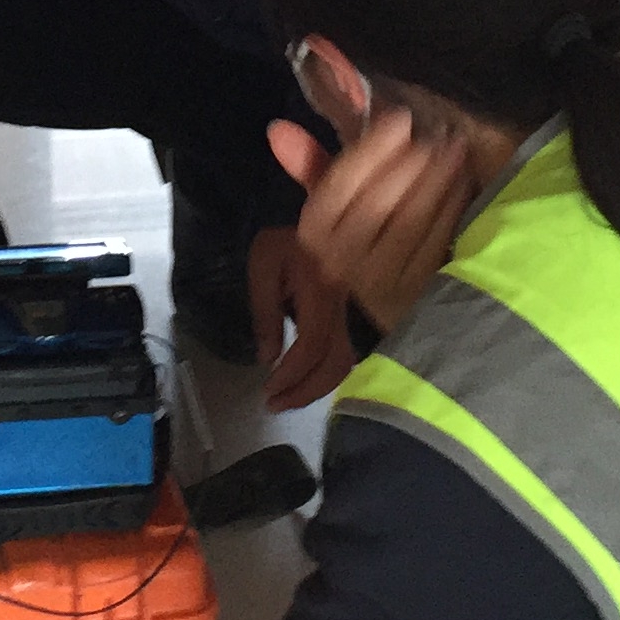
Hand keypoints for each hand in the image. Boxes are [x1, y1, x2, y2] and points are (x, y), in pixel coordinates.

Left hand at [248, 224, 358, 412]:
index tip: (268, 390)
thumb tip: (267, 359)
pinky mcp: (356, 315)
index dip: (292, 374)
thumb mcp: (264, 266)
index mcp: (321, 291)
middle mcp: (344, 307)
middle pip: (337, 363)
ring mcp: (354, 312)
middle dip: (305, 392)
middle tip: (275, 405)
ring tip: (287, 398)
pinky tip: (306, 379)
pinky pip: (348, 353)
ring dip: (317, 387)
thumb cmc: (286, 240)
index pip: (312, 345)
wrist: (323, 215)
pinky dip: (327, 373)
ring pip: (347, 362)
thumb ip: (265, 312)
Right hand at [268, 109, 469, 336]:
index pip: (337, 185)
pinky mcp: (412, 293)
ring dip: (436, 180)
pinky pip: (434, 242)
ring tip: (455, 150)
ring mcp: (377, 281)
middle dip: (410, 162)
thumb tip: (277, 128)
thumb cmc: (359, 243)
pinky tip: (461, 184)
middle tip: (437, 136)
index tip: (401, 119)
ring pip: (408, 220)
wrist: (384, 311)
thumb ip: (310, 165)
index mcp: (313, 232)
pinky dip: (450, 208)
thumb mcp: (333, 208)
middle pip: (376, 201)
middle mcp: (338, 259)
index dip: (369, 149)